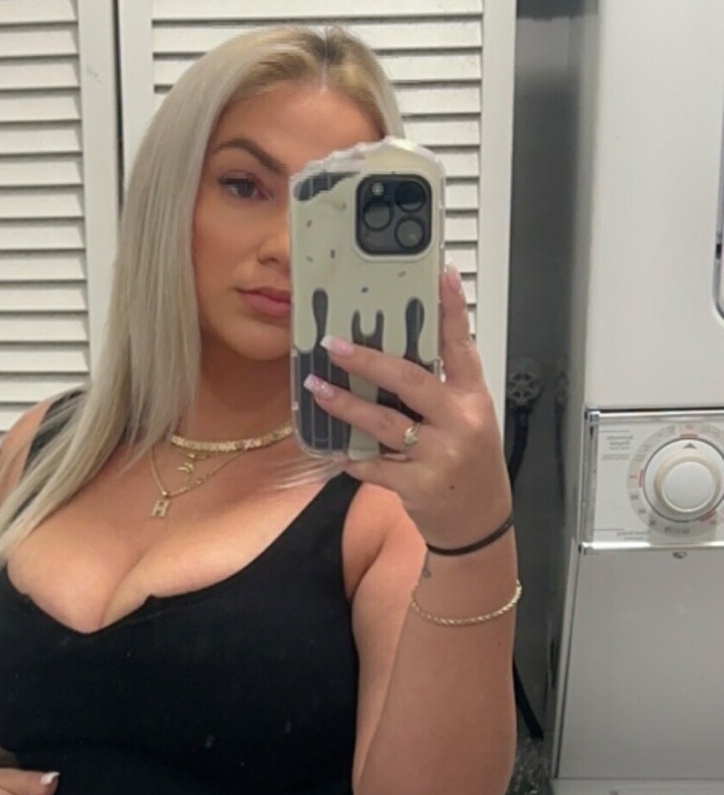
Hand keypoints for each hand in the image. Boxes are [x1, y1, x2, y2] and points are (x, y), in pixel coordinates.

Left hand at [303, 263, 512, 552]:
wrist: (479, 522)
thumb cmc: (469, 464)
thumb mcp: (468, 419)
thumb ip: (440, 389)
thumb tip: (392, 357)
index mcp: (472, 398)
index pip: (462, 346)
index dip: (452, 309)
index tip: (441, 273)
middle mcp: (459, 423)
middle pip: (411, 380)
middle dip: (368, 361)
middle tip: (334, 344)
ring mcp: (438, 456)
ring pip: (384, 423)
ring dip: (345, 405)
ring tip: (316, 387)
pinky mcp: (418, 486)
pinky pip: (374, 466)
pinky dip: (352, 457)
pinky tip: (333, 449)